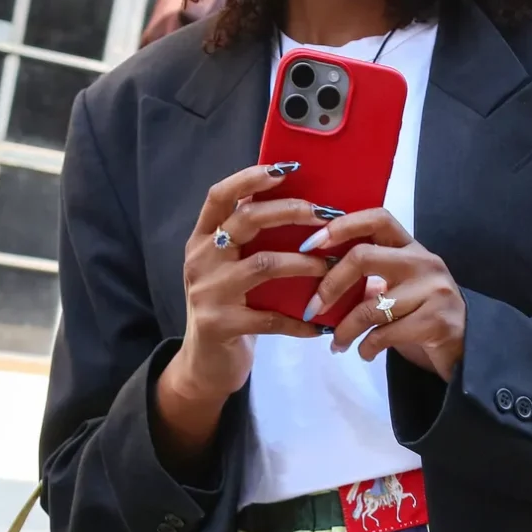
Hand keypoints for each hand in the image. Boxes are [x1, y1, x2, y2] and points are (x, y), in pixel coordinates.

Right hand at [152, 164, 327, 468]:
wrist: (204, 363)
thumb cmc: (229, 306)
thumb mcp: (230, 268)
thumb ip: (251, 241)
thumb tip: (304, 206)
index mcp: (201, 239)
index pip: (219, 196)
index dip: (250, 178)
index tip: (286, 168)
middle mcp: (199, 260)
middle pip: (244, 222)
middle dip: (289, 212)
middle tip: (326, 215)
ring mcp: (207, 292)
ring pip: (262, 265)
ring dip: (304, 263)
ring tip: (332, 266)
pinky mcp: (220, 325)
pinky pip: (270, 318)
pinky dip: (299, 320)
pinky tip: (320, 324)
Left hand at [302, 206, 467, 381]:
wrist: (466, 349)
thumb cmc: (422, 315)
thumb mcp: (399, 288)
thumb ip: (370, 277)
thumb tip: (319, 276)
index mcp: (412, 247)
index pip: (377, 218)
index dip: (341, 226)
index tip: (310, 243)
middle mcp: (424, 262)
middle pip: (363, 256)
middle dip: (330, 284)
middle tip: (313, 308)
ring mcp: (433, 291)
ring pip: (371, 306)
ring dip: (345, 329)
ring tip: (337, 344)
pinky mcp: (436, 322)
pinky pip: (385, 334)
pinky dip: (366, 347)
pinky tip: (363, 353)